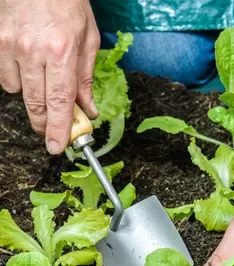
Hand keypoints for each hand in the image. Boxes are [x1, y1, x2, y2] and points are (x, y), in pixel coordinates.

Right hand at [0, 0, 99, 153]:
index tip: (57, 147)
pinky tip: (27, 67)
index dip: (58, 129)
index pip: (59, 102)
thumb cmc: (67, 2)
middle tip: (52, 131)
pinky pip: (3, 76)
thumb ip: (86, 79)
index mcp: (62, 52)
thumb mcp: (88, 39)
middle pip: (36, 105)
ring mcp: (9, 46)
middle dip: (44, 124)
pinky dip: (16, 79)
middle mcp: (33, 52)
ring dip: (32, 96)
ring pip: (17, 92)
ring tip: (43, 80)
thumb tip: (88, 110)